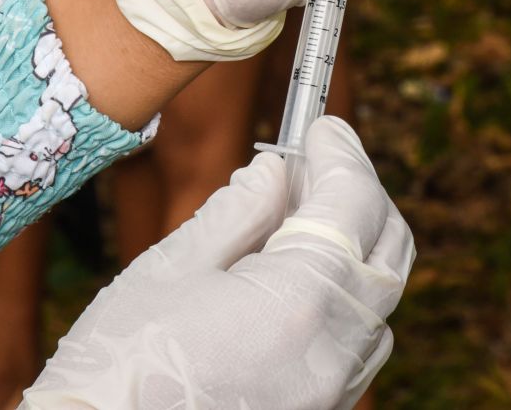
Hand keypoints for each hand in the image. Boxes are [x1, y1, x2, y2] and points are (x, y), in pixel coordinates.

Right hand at [20, 118, 413, 409]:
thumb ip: (238, 210)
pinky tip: (298, 269)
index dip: (342, 154)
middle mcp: (331, 351)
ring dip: (356, 241)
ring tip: (300, 211)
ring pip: (379, 296)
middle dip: (360, 192)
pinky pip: (359, 338)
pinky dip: (344, 289)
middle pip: (387, 248)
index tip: (323, 126)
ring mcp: (331, 389)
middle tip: (317, 161)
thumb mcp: (174, 267)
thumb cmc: (122, 364)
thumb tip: (276, 172)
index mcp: (297, 304)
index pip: (353, 204)